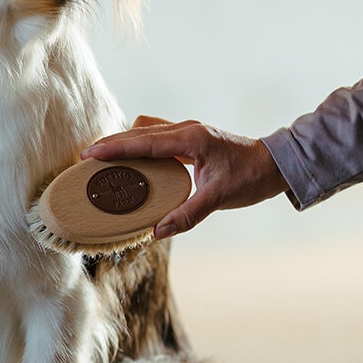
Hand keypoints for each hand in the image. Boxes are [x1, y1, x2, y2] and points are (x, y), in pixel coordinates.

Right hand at [81, 116, 287, 238]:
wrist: (276, 164)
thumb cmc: (251, 178)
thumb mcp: (219, 198)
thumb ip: (187, 215)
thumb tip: (158, 232)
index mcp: (191, 139)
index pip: (143, 142)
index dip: (114, 148)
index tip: (89, 153)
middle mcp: (186, 130)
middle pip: (138, 132)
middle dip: (111, 143)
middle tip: (86, 157)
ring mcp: (188, 131)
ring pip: (145, 131)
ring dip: (124, 141)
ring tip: (104, 158)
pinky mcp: (190, 138)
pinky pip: (155, 137)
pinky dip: (138, 144)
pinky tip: (131, 160)